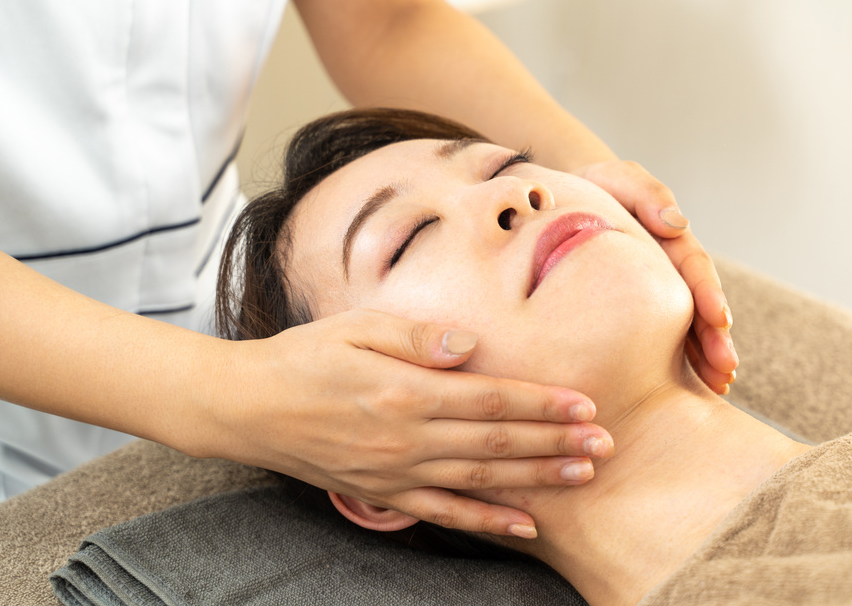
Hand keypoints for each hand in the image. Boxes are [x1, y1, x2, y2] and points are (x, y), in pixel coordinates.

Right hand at [203, 309, 613, 537]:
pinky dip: (487, 521)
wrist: (246, 407)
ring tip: (583, 475)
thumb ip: (417, 336)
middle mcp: (405, 437)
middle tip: (605, 444)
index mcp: (403, 390)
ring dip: (536, 480)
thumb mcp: (356, 326)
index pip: (490, 399)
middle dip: (556, 443)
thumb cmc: (304, 356)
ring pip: (480, 480)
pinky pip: (443, 513)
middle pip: (496, 444)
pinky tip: (524, 525)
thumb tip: (470, 345)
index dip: (540, 403)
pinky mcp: (382, 493)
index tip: (584, 403)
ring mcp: (395, 472)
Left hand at [573, 160, 737, 392]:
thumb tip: (676, 224)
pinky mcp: (637, 311)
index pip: (694, 267)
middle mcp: (669, 269)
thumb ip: (646, 193)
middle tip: (726, 371)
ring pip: (686, 328)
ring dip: (706, 357)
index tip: (720, 320)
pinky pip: (660, 339)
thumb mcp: (616, 179)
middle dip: (715, 339)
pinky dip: (678, 362)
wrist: (562, 202)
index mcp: (668, 239)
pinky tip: (690, 386)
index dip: (708, 294)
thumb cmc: (593, 188)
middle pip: (698, 305)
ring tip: (719, 386)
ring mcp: (656, 292)